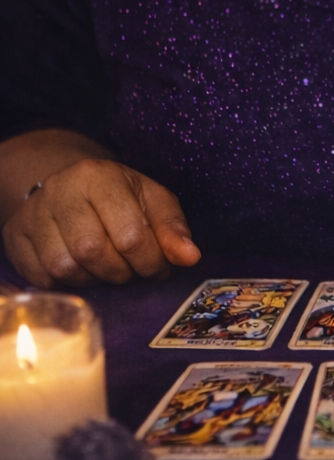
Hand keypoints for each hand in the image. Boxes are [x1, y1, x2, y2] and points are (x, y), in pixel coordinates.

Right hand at [2, 158, 200, 287]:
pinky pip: (41, 277)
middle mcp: (61, 190)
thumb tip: (190, 257)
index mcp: (100, 176)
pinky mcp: (15, 237)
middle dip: (122, 271)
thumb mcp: (153, 200)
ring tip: (110, 269)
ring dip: (95, 279)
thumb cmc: (121, 196)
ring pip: (64, 267)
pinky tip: (84, 270)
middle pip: (93, 251)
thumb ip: (173, 228)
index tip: (159, 268)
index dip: (150, 260)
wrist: (71, 185)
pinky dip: (68, 283)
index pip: (129, 233)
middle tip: (134, 270)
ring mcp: (33, 214)